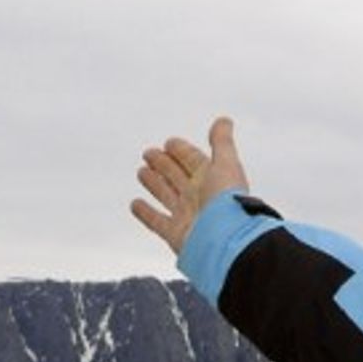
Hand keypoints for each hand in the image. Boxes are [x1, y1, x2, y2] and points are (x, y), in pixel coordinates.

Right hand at [130, 117, 248, 253]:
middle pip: (176, 175)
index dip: (181, 150)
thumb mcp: (226, 164)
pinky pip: (156, 221)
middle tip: (149, 153)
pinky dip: (145, 212)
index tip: (170, 142)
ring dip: (153, 183)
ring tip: (142, 171)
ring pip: (166, 194)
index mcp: (211, 178)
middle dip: (163, 163)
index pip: (193, 159)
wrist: (225, 240)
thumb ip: (222, 142)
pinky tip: (135, 204)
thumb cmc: (227, 202)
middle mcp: (198, 196)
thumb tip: (224, 121)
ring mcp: (186, 215)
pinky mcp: (175, 234)